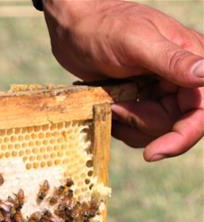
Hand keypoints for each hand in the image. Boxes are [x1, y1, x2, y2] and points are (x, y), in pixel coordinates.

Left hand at [43, 0, 203, 160]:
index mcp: (193, 60)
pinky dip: (120, 124)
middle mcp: (182, 79)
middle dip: (143, 123)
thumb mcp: (137, 41)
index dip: (183, 136)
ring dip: (129, 124)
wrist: (73, 27)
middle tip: (116, 105)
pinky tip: (106, 106)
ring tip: (110, 100)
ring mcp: (160, 91)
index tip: (154, 153)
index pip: (202, 111)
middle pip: (177, 125)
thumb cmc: (104, 26)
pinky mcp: (140, 100)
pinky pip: (137, 128)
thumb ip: (172, 60)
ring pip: (155, 130)